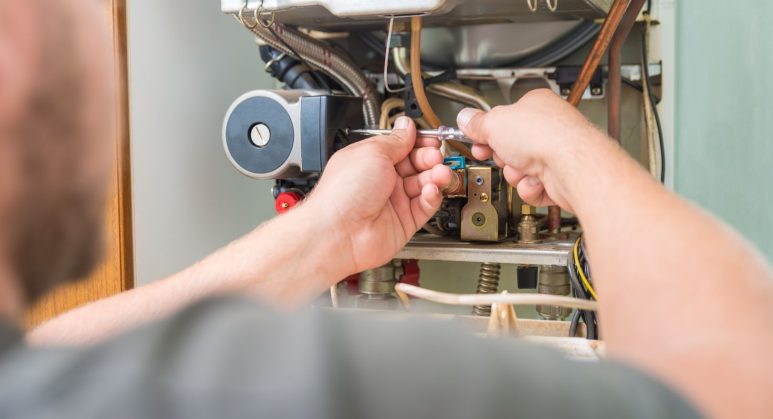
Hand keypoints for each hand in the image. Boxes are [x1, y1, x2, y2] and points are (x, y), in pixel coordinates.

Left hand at [304, 116, 451, 274]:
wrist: (339, 233)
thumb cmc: (343, 193)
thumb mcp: (373, 152)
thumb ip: (396, 141)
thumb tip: (406, 126)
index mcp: (371, 160)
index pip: (402, 147)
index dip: (418, 142)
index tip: (431, 139)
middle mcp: (382, 180)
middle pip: (416, 165)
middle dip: (429, 158)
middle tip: (435, 156)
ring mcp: (393, 202)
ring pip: (424, 185)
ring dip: (435, 176)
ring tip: (439, 173)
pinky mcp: (404, 222)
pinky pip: (425, 206)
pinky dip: (432, 197)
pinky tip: (431, 190)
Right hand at [457, 88, 602, 212]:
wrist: (572, 166)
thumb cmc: (545, 137)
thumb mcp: (495, 123)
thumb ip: (477, 123)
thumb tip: (465, 118)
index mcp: (535, 105)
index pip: (503, 118)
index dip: (486, 130)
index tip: (475, 137)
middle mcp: (548, 127)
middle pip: (509, 146)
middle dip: (502, 156)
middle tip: (501, 154)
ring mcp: (555, 153)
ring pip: (519, 170)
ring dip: (515, 173)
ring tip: (524, 168)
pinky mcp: (560, 178)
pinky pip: (532, 187)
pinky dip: (530, 188)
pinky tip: (537, 181)